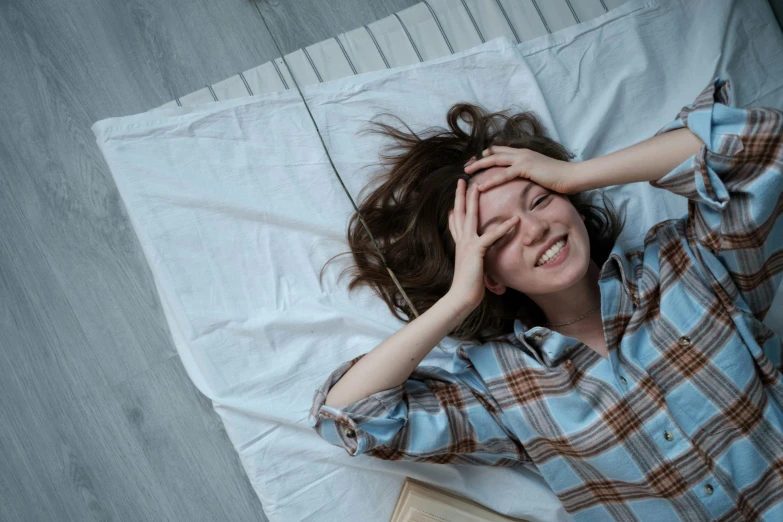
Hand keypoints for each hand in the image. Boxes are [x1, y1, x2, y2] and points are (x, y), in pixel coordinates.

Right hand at [446, 178, 519, 311]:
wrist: (461, 298)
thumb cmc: (468, 287)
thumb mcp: (472, 269)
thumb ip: (475, 259)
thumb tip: (478, 258)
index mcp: (460, 245)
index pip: (456, 221)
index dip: (456, 207)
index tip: (457, 195)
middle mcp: (461, 241)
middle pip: (460, 212)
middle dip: (461, 194)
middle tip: (463, 179)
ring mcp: (467, 244)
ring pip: (470, 216)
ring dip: (474, 199)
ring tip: (480, 185)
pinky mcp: (476, 251)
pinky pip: (491, 236)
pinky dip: (504, 228)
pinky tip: (514, 220)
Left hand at [463, 145, 577, 194]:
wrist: (571, 176)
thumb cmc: (558, 177)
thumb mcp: (538, 172)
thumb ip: (527, 172)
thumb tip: (520, 178)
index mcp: (523, 153)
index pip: (499, 150)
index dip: (486, 155)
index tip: (475, 162)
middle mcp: (521, 152)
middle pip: (493, 152)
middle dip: (478, 158)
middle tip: (466, 166)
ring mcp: (523, 158)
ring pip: (495, 160)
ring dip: (479, 165)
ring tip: (467, 172)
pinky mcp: (525, 167)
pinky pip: (503, 174)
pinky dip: (491, 180)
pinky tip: (481, 186)